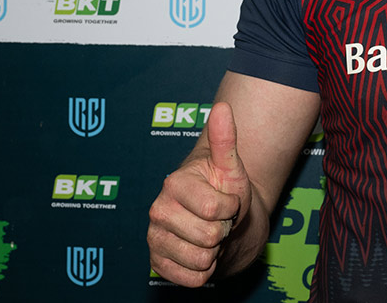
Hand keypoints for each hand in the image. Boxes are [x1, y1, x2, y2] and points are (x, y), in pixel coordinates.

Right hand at [148, 102, 252, 285]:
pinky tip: (200, 254)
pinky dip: (205, 272)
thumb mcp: (232, 167)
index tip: (227, 201)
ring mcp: (154, 239)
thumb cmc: (228, 192)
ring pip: (201, 260)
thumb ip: (226, 138)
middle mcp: (157, 210)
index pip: (215, 209)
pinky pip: (192, 279)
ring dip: (215, 252)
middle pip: (208, 237)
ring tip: (210, 236)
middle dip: (223, 231)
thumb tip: (222, 106)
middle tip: (218, 221)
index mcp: (174, 184)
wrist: (225, 223)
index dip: (231, 208)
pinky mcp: (157, 265)